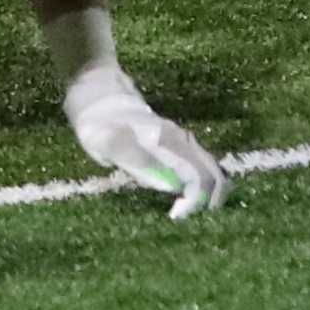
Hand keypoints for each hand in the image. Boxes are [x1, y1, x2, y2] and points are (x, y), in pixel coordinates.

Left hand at [64, 67, 231, 219]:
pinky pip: (199, 166)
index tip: (175, 217)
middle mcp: (179, 139)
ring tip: (188, 213)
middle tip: (187, 219)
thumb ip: (136, 160)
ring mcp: (179, 139)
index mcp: (165, 141)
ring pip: (209, 169)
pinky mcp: (175, 142)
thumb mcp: (106, 141)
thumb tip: (171, 184)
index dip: (194, 202)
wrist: (97, 90)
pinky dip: (201, 185)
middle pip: (213, 173)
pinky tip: (184, 198)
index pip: (198, 177)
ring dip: (208, 194)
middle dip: (209, 201)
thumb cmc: (96, 119)